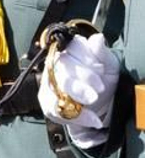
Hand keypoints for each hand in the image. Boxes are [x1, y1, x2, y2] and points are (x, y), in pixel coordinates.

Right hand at [38, 33, 119, 149]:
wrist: (101, 106)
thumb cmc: (104, 81)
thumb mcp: (109, 67)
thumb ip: (102, 53)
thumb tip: (97, 38)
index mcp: (71, 51)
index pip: (72, 48)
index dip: (85, 58)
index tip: (100, 69)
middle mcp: (56, 63)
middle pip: (62, 67)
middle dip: (81, 80)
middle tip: (97, 91)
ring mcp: (49, 81)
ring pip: (55, 86)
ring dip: (76, 96)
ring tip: (94, 104)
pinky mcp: (47, 100)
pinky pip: (54, 107)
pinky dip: (76, 116)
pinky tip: (91, 118)